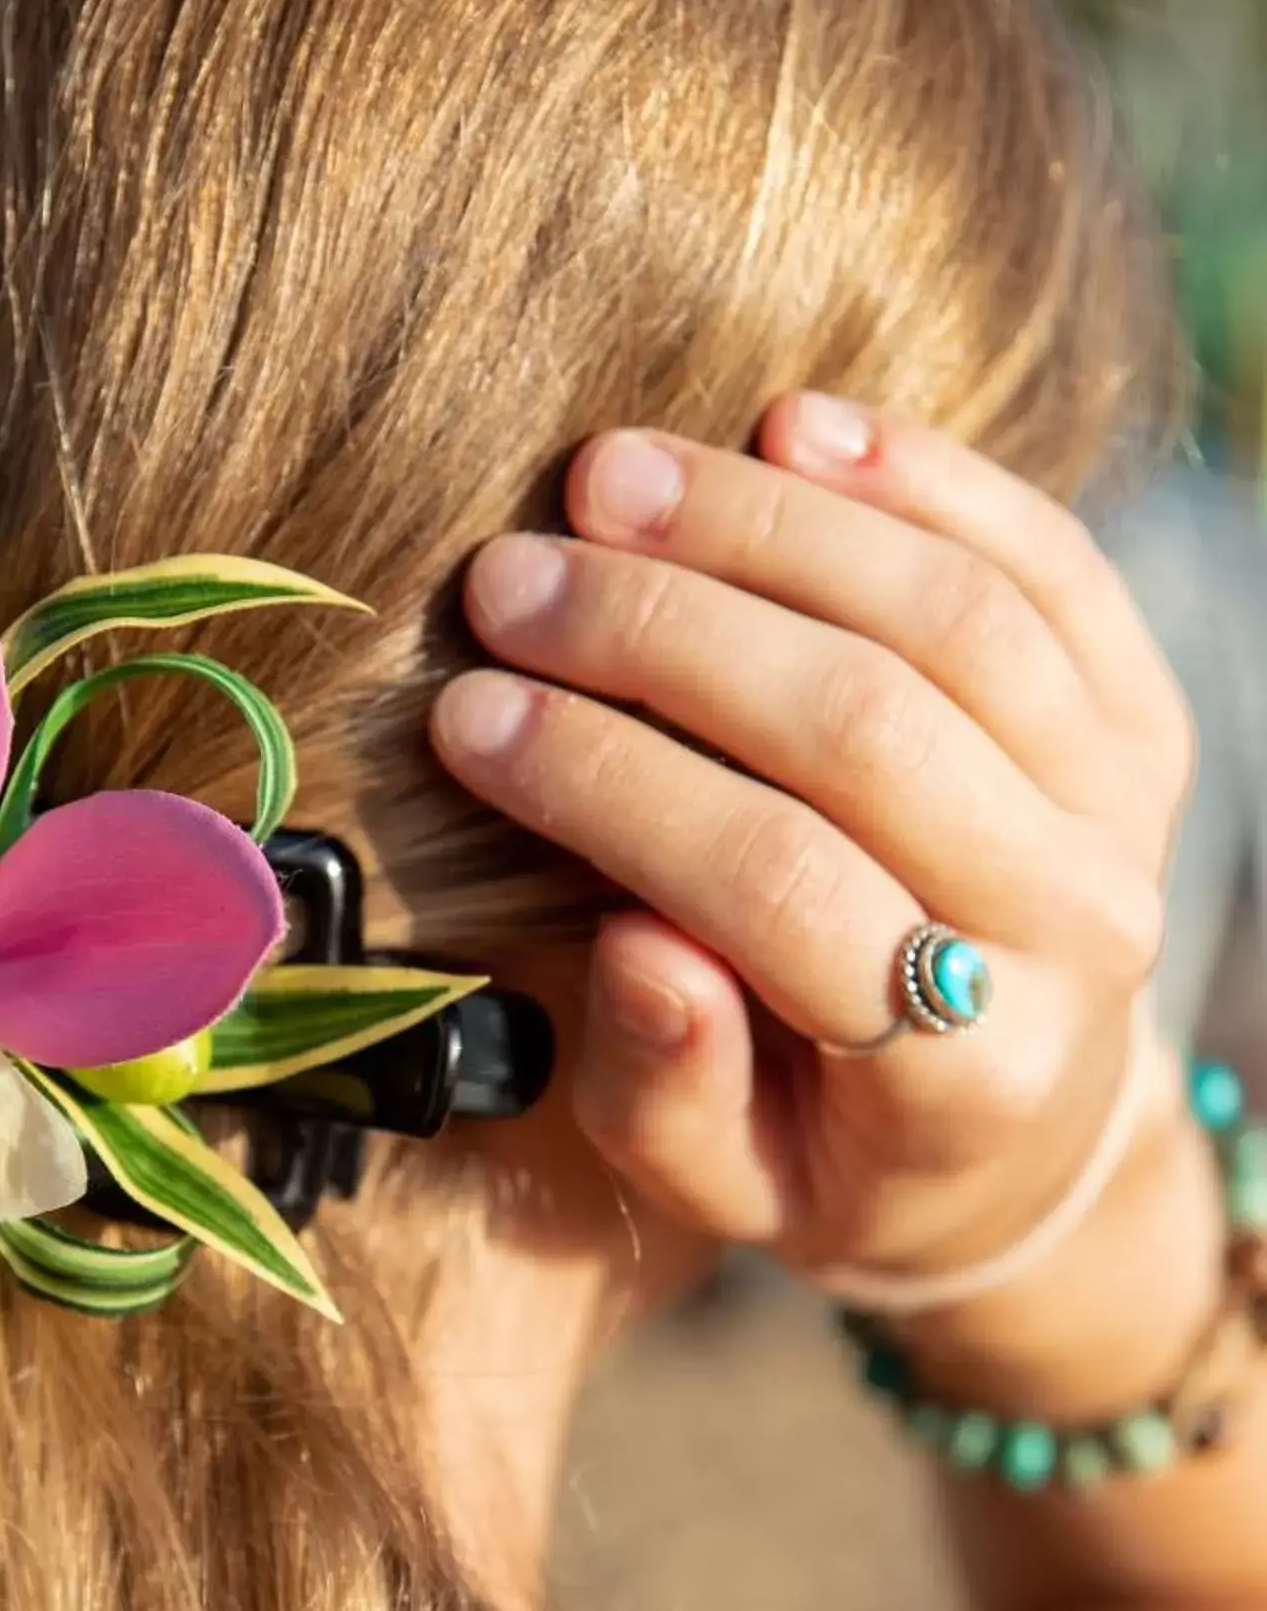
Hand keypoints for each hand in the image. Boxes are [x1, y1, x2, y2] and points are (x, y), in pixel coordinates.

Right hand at [430, 395, 1196, 1290]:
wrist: (1023, 1136)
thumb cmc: (832, 1153)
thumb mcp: (726, 1185)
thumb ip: (669, 1087)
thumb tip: (636, 943)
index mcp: (965, 1072)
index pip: (774, 884)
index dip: (610, 783)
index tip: (468, 716)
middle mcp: (1076, 928)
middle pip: (863, 727)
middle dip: (661, 636)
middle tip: (508, 581)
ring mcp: (1125, 807)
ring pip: (951, 617)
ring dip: (765, 526)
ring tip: (604, 480)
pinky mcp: (1142, 714)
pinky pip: (1047, 562)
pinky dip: (922, 476)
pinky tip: (787, 424)